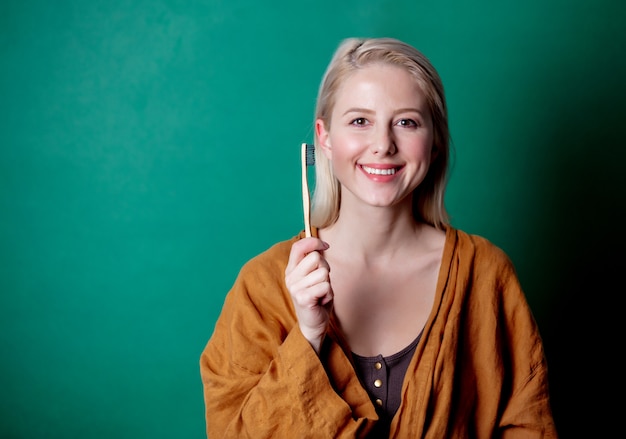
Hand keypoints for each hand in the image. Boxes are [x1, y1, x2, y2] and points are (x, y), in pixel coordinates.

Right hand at [285, 237, 332, 353]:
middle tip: (322, 281)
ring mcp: (295, 288)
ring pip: (323, 273)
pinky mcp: (303, 298)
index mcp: (291, 270)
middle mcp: (290, 278)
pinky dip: (329, 294)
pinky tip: (322, 300)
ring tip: (321, 293)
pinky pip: (326, 286)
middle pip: (316, 258)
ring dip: (328, 283)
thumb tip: (321, 244)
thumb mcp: (313, 276)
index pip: (298, 246)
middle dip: (325, 268)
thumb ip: (313, 261)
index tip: (325, 245)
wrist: (313, 324)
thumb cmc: (316, 298)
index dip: (314, 242)